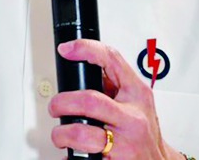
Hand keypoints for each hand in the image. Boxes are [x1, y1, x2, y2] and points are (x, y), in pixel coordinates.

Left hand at [47, 39, 178, 158]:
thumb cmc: (142, 131)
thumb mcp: (135, 101)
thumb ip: (113, 83)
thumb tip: (78, 64)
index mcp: (137, 95)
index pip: (112, 60)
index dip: (85, 49)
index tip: (66, 50)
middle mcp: (133, 118)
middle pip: (88, 100)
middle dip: (61, 103)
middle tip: (55, 108)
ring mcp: (125, 143)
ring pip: (80, 133)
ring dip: (61, 134)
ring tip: (62, 135)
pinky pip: (82, 158)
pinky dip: (70, 156)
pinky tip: (72, 154)